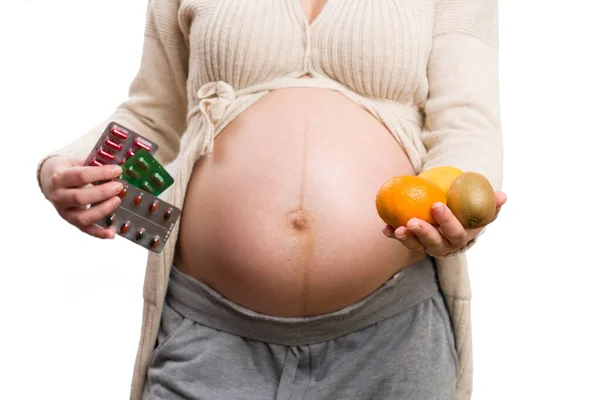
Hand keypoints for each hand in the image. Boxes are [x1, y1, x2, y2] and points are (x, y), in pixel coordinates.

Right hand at [40, 155, 124, 238]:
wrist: (51, 180)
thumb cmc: (70, 170)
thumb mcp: (77, 162)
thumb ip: (94, 163)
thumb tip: (119, 164)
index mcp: (59, 178)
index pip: (81, 176)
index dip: (101, 173)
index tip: (117, 170)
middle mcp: (58, 196)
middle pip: (80, 197)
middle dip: (103, 192)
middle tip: (118, 187)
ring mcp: (64, 212)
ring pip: (82, 217)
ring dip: (102, 210)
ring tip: (117, 201)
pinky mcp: (71, 221)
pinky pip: (85, 230)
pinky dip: (99, 233)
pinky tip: (112, 233)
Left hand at [382, 191, 506, 256]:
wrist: (453, 214)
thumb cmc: (467, 207)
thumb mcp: (479, 205)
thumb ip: (490, 202)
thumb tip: (502, 196)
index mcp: (463, 237)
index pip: (456, 232)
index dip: (447, 221)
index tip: (437, 205)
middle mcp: (445, 246)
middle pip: (435, 244)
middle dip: (424, 233)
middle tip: (413, 220)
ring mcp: (428, 246)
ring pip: (417, 246)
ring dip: (406, 238)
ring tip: (398, 229)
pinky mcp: (414, 243)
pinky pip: (404, 240)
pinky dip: (393, 235)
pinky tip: (385, 228)